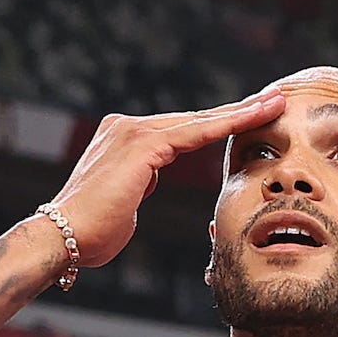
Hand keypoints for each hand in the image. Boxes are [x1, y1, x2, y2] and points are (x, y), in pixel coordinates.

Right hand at [46, 87, 285, 268]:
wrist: (62, 238)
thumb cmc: (91, 233)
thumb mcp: (124, 201)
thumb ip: (139, 183)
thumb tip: (148, 182)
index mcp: (124, 138)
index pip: (182, 128)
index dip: (218, 122)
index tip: (251, 114)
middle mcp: (127, 126)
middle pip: (194, 118)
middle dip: (237, 108)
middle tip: (274, 97)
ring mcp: (132, 131)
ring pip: (199, 121)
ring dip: (241, 111)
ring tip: (274, 103)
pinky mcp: (141, 144)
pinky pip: (194, 133)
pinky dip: (226, 125)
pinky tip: (253, 116)